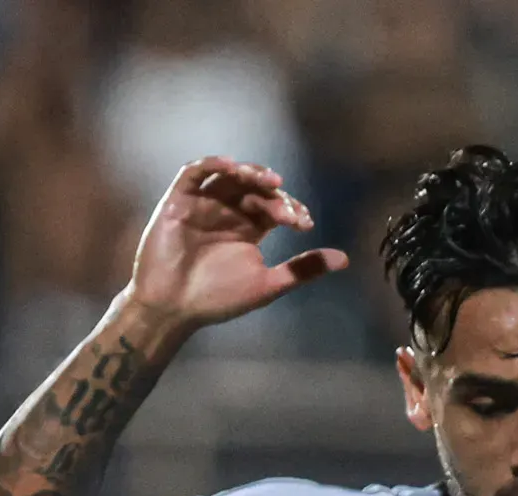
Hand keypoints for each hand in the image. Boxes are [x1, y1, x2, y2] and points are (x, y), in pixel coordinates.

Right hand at [126, 158, 348, 340]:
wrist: (172, 308)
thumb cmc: (216, 299)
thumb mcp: (266, 284)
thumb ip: (302, 269)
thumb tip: (346, 259)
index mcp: (249, 228)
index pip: (274, 206)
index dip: (291, 209)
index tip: (304, 223)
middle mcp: (228, 211)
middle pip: (255, 187)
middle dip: (274, 194)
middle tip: (287, 209)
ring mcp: (203, 203)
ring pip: (229, 174)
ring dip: (249, 172)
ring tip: (267, 180)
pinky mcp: (179, 199)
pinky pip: (195, 172)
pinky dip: (213, 164)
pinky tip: (232, 167)